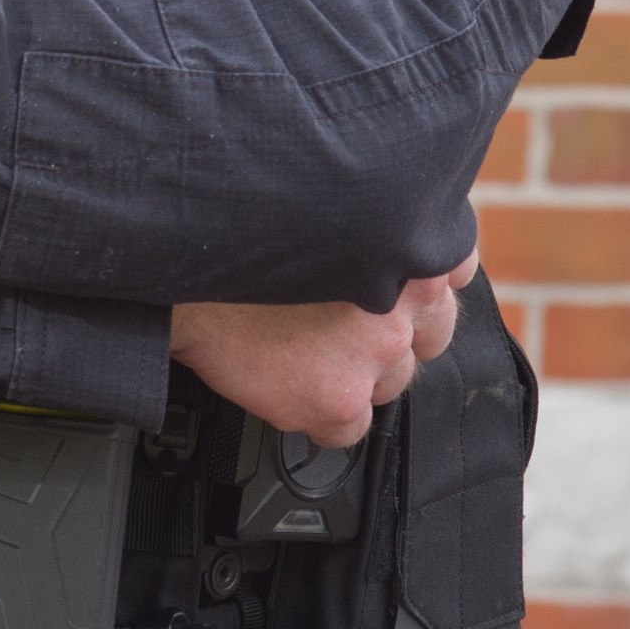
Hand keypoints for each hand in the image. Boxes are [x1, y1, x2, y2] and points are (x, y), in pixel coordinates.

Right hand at [170, 251, 476, 446]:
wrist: (179, 261)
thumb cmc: (239, 223)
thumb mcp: (328, 200)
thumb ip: (371, 225)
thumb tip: (385, 249)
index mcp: (413, 235)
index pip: (451, 271)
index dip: (414, 282)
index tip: (391, 283)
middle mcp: (409, 294)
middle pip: (429, 333)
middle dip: (393, 331)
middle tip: (342, 321)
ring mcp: (378, 350)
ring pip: (391, 382)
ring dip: (358, 374)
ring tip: (305, 349)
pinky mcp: (338, 398)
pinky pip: (349, 428)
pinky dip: (321, 414)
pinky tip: (288, 384)